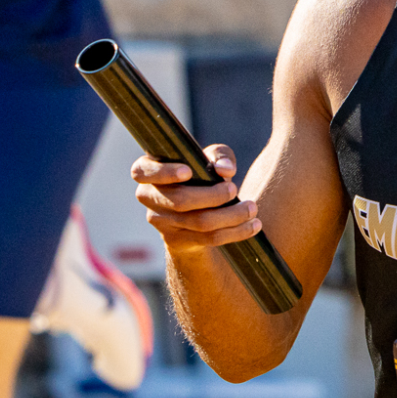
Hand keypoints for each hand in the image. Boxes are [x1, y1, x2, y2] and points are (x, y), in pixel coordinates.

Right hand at [133, 145, 261, 257]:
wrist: (195, 211)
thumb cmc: (200, 174)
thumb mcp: (209, 159)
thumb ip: (218, 156)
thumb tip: (224, 170)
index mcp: (147, 172)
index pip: (142, 171)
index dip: (164, 172)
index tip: (188, 171)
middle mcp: (148, 198)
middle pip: (180, 200)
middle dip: (212, 196)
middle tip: (234, 188)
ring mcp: (160, 222)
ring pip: (199, 222)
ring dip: (231, 216)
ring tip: (252, 208)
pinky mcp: (176, 241)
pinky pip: (209, 238)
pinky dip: (236, 232)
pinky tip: (254, 225)